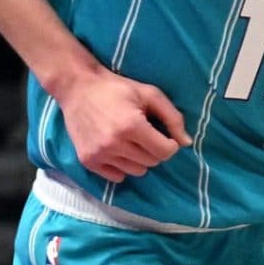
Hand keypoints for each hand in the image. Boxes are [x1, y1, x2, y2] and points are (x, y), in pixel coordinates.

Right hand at [57, 66, 191, 181]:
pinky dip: (122, 167)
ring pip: (136, 171)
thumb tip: (187, 143)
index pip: (165, 152)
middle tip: (144, 134)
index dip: (170, 144)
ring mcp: (99, 154)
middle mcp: (114, 143)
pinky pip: (117, 177)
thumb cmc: (117, 88)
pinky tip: (117, 150)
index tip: (163, 135)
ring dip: (139, 159)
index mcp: (131, 126)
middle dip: (154, 150)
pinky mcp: (87, 161)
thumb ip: (173, 118)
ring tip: (129, 141)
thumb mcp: (150, 94)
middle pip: (152, 162)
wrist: (77, 87)